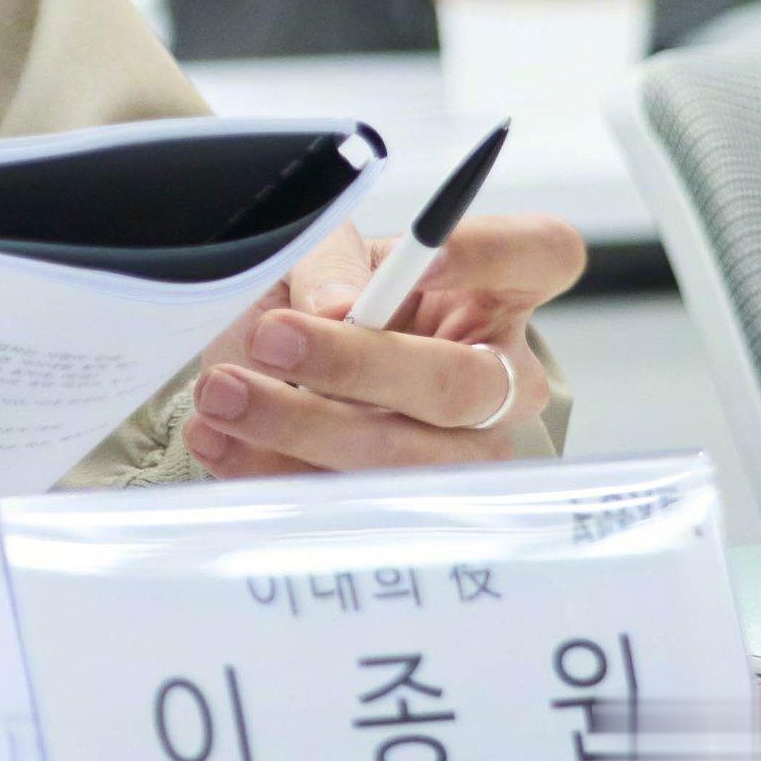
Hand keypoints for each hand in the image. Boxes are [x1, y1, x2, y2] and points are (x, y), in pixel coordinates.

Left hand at [184, 213, 579, 476]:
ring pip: (408, 455)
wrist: (285, 369)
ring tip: (224, 394)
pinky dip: (275, 471)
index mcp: (498, 291)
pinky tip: (220, 441)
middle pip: (462, 382)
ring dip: (305, 427)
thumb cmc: (329, 299)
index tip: (423, 253)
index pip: (539, 255)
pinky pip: (354, 500)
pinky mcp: (413, 507)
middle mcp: (501, 378)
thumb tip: (335, 310)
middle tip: (271, 338)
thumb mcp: (326, 258)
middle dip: (360, 365)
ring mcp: (465, 453)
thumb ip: (331, 268)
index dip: (492, 255)